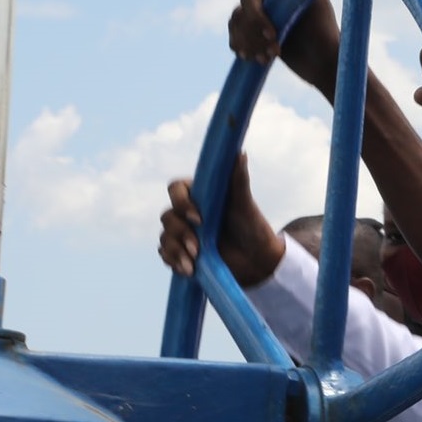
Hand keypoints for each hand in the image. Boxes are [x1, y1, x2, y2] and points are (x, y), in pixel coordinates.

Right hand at [158, 154, 284, 286]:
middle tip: (198, 247)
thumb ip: (238, 178)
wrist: (257, 259)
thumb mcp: (245, 203)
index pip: (175, 189)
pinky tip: (189, 270)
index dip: (181, 202)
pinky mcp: (182, 253)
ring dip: (175, 250)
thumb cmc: (252, 226)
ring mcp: (183, 233)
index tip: (199, 218)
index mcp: (198, 194)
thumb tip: (239, 152)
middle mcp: (187, 212)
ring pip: (164, 238)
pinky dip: (174, 261)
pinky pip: (166, 255)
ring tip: (193, 263)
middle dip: (180, 233)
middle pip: (167, 216)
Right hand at [229, 0, 341, 96]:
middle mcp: (265, 1)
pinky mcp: (257, 39)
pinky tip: (257, 60)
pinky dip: (242, 49)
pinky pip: (235, 40)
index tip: (273, 35)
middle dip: (252, 35)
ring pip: (235, 27)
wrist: (326, 63)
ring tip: (267, 58)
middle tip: (274, 52)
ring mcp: (259, 21)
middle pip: (238, 15)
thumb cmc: (323, 30)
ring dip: (248, 44)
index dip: (256, 18)